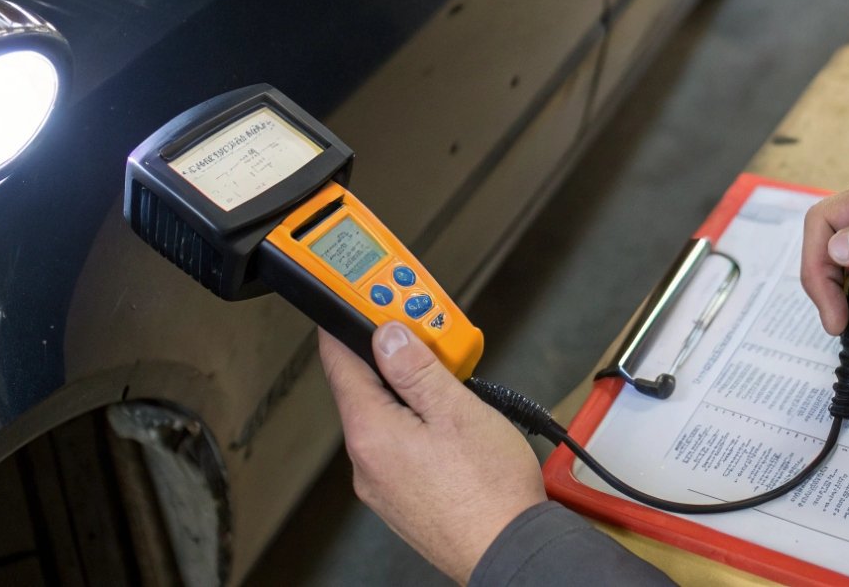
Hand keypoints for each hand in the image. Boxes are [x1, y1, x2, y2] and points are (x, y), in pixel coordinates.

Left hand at [318, 323, 546, 584]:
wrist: (510, 551)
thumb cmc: (489, 490)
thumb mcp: (457, 410)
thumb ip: (416, 368)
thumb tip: (386, 335)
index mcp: (370, 432)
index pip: (339, 362)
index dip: (347, 323)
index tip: (357, 298)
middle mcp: (366, 460)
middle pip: (366, 387)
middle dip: (393, 354)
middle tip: (428, 332)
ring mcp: (382, 482)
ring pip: (386, 416)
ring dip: (410, 387)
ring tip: (452, 374)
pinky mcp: (402, 496)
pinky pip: (399, 443)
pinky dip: (417, 420)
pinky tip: (451, 417)